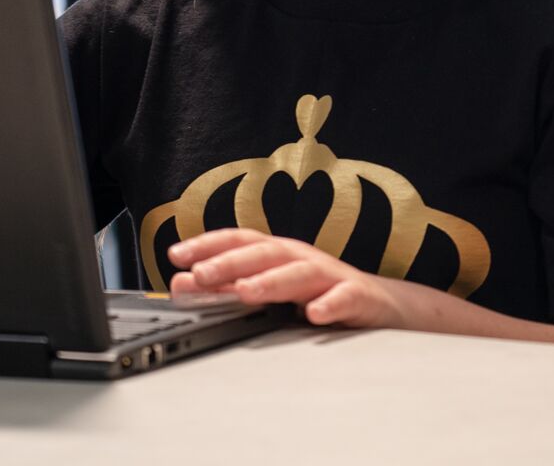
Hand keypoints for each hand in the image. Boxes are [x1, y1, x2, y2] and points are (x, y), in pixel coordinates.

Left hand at [168, 229, 407, 328]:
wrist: (377, 304)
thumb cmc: (316, 293)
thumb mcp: (268, 290)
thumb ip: (225, 287)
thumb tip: (180, 283)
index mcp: (276, 253)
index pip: (239, 240)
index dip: (207, 244)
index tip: (176, 255)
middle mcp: (300, 257)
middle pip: (264, 253)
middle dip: (231, 262)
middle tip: (201, 274)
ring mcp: (329, 275)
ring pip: (299, 273)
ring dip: (272, 281)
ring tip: (247, 292)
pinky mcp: (357, 296)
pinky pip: (344, 298)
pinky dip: (329, 304)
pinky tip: (314, 314)